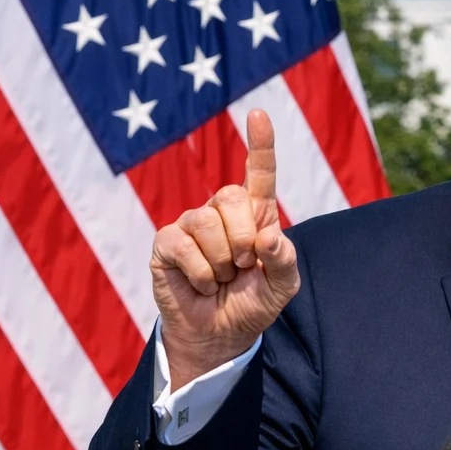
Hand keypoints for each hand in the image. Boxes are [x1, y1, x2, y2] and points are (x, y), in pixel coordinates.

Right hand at [151, 110, 298, 388]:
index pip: (259, 174)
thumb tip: (270, 237)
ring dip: (221, 262)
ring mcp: (191, 224)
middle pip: (233, 197)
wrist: (220, 335)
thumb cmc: (252, 304)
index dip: (260, 145)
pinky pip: (184, 246)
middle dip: (245, 240)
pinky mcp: (166, 242)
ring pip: (208, 224)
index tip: (258, 113)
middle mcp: (221, 212)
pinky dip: (200, 274)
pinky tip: (200, 284)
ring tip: (219, 277)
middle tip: (242, 267)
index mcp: (256, 216)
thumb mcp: (282, 287)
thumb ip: (284, 261)